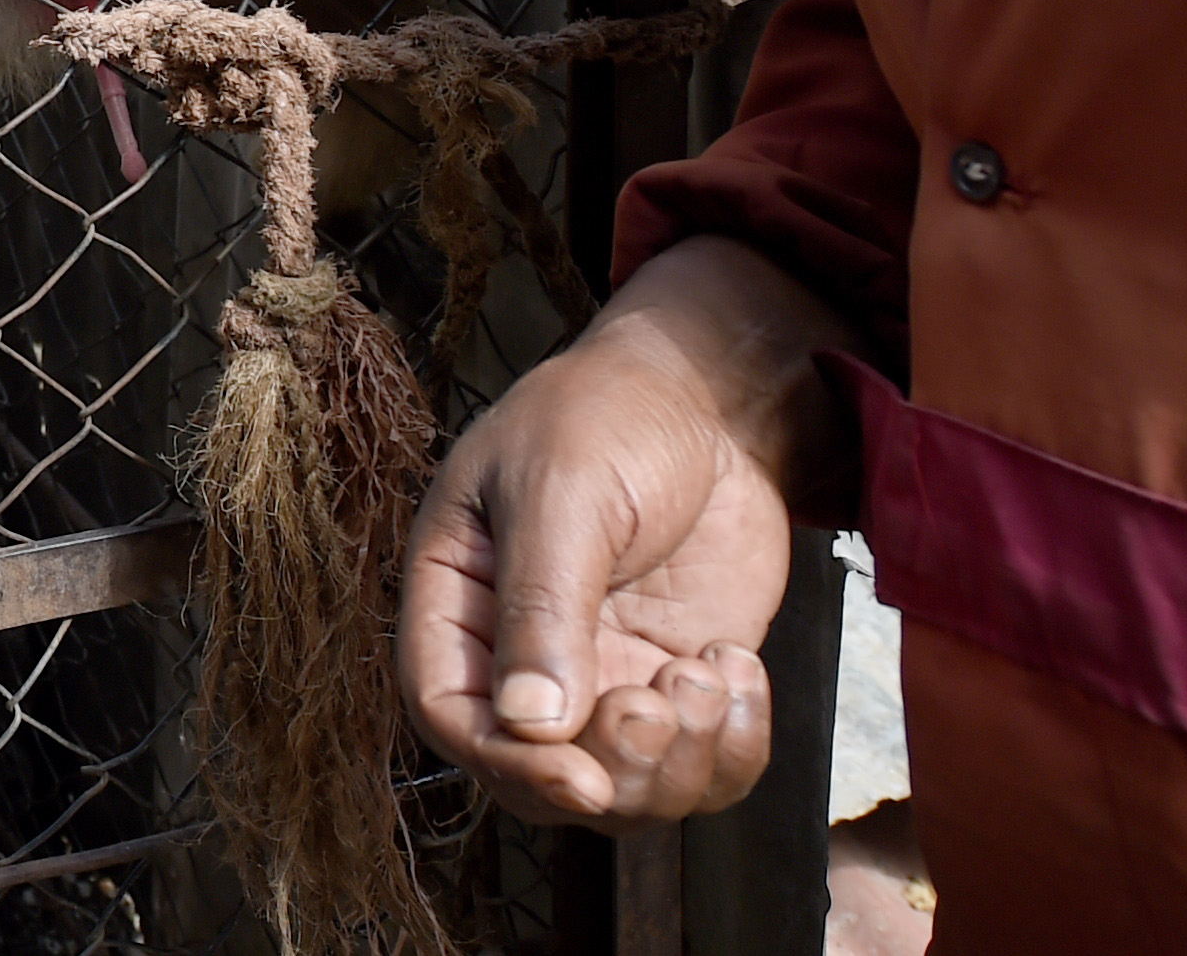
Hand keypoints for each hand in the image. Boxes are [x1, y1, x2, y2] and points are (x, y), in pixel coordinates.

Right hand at [398, 238, 854, 822]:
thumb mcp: (563, 492)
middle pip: (538, 773)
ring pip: (626, 788)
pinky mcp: (673, 683)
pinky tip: (738, 671)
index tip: (582, 779)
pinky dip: (731, 750)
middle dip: (611, 769)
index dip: (505, 762)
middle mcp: (519, 650)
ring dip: (679, 762)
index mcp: (458, 593)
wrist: (712, 398)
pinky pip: (700, 771)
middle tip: (661, 705)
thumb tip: (529, 727)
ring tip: (711, 674)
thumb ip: (541, 604)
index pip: (447, 710)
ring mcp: (601, 674)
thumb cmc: (611, 415)